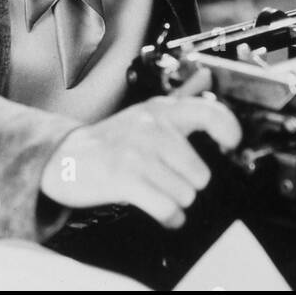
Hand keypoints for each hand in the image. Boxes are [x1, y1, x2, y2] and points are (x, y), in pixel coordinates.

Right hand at [39, 70, 241, 228]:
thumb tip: (206, 77)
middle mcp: (153, 128)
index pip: (210, 112)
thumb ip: (180, 99)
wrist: (64, 157)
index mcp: (161, 111)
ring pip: (186, 194)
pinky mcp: (125, 179)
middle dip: (188, 184)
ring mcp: (139, 153)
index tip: (231, 143)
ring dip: (176, 202)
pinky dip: (170, 217)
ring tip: (159, 194)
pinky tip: (164, 214)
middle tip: (169, 180)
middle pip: (201, 173)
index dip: (229, 130)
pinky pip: (167, 208)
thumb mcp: (145, 113)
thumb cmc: (111, 140)